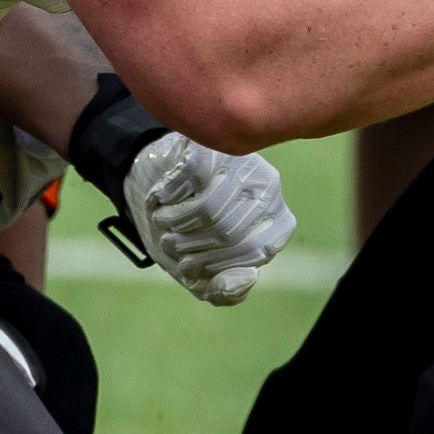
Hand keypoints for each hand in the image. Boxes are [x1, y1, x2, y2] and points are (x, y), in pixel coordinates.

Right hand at [122, 134, 297, 305]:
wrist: (156, 182)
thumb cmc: (187, 232)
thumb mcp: (203, 272)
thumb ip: (225, 291)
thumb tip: (248, 278)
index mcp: (277, 222)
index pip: (254, 252)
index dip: (214, 265)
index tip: (187, 266)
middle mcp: (268, 188)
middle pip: (227, 232)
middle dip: (187, 247)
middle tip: (168, 243)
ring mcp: (243, 161)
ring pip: (208, 207)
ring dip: (173, 223)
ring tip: (162, 221)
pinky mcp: (214, 143)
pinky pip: (191, 177)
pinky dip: (166, 195)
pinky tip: (161, 197)